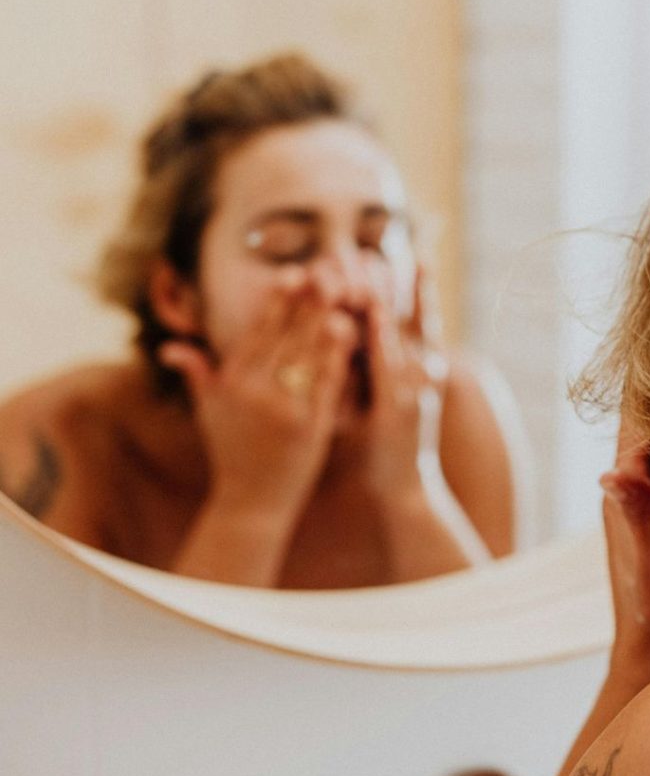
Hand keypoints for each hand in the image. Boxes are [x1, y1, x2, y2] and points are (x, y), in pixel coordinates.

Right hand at [159, 268, 358, 514]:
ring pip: (309, 358)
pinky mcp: (311, 428)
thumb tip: (170, 347)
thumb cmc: (230, 453)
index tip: (292, 273)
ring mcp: (285, 411)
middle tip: (326, 271)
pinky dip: (338, 359)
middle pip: (287, 339)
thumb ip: (196, 374)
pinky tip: (352, 339)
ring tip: (343, 296)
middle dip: (307, 303)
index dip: (277, 302)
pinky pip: (327, 386)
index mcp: (233, 384)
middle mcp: (257, 394)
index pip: (258, 334)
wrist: (252, 504)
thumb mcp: (209, 412)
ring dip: (325, 323)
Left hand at [348, 267, 449, 492]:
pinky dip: (383, 335)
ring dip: (395, 298)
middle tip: (418, 248)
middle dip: (421, 285)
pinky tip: (374, 311)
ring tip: (388, 264)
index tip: (421, 256)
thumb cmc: (391, 450)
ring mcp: (415, 391)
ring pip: (406, 335)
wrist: (407, 493)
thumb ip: (385, 373)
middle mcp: (426, 377)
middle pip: (422, 321)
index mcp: (424, 374)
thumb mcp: (392, 403)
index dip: (423, 291)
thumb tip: (365, 340)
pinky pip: (388, 364)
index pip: (424, 323)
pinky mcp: (399, 407)